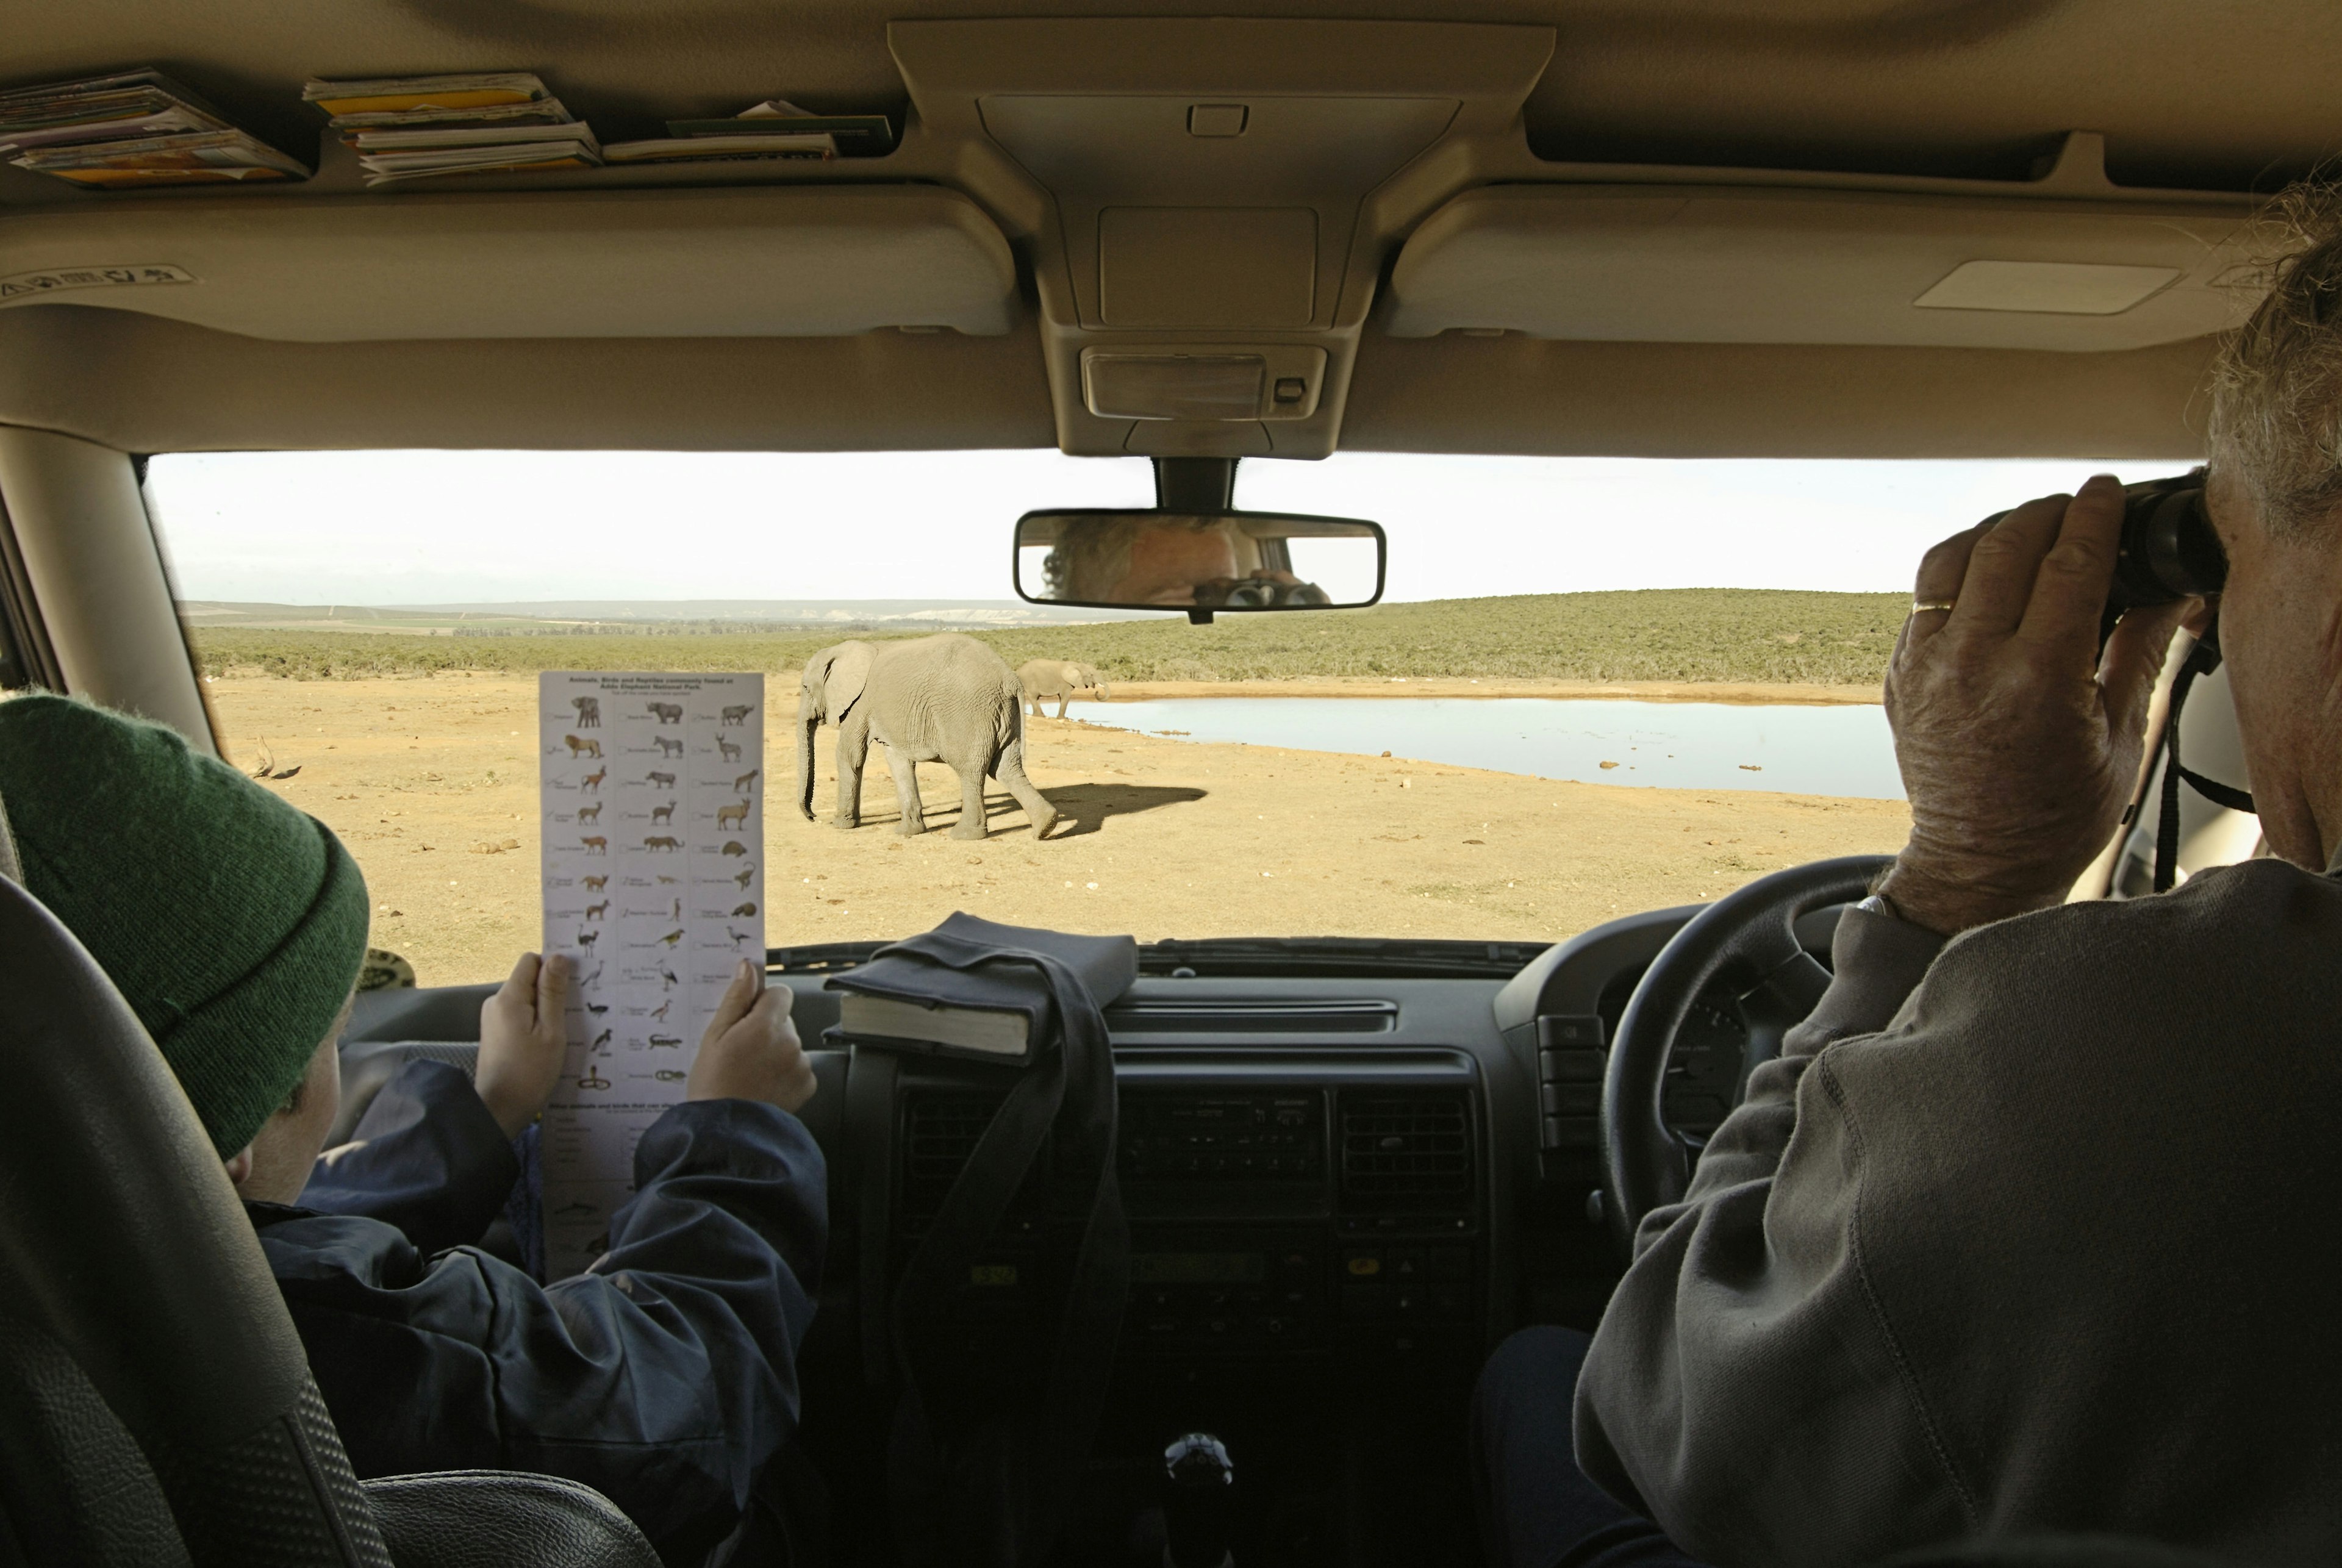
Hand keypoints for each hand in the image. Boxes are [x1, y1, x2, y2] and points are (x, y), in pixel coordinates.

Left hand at [476, 952, 571, 1138]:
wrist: (499, 1111)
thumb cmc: (529, 1073)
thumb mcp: (551, 1032)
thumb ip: (553, 993)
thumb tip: (557, 958)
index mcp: (508, 998)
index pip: (530, 961)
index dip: (552, 968)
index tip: (572, 985)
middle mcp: (495, 1003)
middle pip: (528, 980)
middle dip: (551, 991)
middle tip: (573, 1013)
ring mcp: (493, 1019)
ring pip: (525, 1000)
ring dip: (545, 1010)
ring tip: (562, 1033)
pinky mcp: (495, 1034)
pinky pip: (519, 1016)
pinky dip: (535, 1023)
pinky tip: (548, 1043)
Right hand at [688, 959, 815, 1112]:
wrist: (726, 1132)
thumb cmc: (713, 1085)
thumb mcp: (714, 1037)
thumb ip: (736, 999)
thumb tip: (749, 968)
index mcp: (766, 1025)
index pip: (779, 993)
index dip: (762, 1003)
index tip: (746, 1020)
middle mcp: (790, 1042)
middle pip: (784, 1020)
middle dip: (766, 1029)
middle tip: (741, 1052)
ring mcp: (801, 1064)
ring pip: (790, 1044)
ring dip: (776, 1051)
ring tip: (749, 1073)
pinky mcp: (807, 1084)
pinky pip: (798, 1066)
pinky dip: (785, 1072)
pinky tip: (763, 1085)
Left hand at [1878, 474, 2193, 934]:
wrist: (1978, 863)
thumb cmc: (2053, 816)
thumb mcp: (2121, 737)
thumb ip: (2139, 650)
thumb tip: (2166, 589)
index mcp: (2036, 682)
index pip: (2068, 564)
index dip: (2092, 515)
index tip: (2105, 492)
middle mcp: (1970, 666)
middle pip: (2004, 546)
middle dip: (2044, 512)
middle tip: (2072, 507)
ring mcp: (1924, 668)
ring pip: (1948, 559)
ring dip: (1991, 531)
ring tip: (2028, 529)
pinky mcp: (1899, 675)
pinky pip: (1923, 597)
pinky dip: (1957, 572)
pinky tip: (1988, 573)